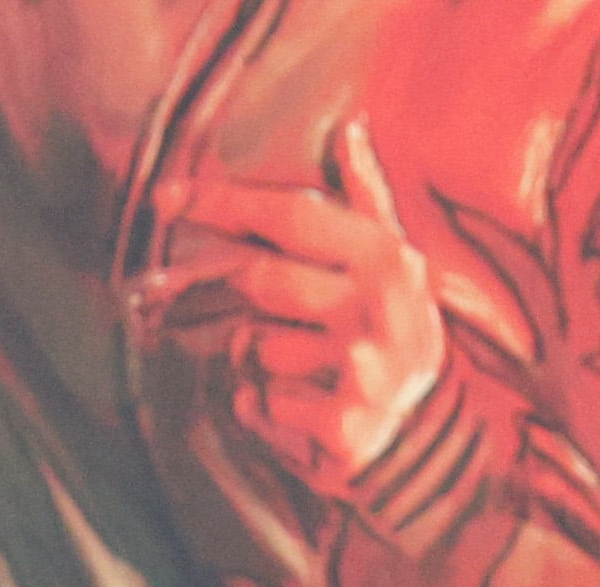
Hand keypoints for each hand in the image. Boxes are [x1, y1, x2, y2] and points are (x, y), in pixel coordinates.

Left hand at [131, 115, 451, 494]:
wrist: (433, 443)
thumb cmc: (395, 339)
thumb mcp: (393, 266)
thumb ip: (366, 200)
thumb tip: (351, 129)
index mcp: (388, 258)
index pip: (291, 216)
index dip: (225, 202)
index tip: (166, 196)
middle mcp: (379, 307)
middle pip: (259, 278)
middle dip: (232, 287)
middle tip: (228, 296)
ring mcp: (363, 368)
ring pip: (252, 347)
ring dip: (256, 360)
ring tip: (303, 371)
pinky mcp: (343, 426)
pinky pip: (258, 403)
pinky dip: (262, 411)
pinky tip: (300, 413)